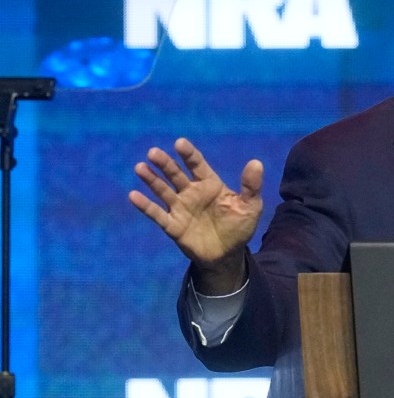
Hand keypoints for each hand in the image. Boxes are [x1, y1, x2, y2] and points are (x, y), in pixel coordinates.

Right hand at [129, 138, 262, 293]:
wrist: (228, 254)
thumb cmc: (239, 226)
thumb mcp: (251, 206)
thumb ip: (251, 186)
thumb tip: (256, 162)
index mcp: (210, 184)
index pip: (197, 165)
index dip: (189, 154)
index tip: (180, 143)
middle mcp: (192, 193)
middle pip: (176, 174)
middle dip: (165, 164)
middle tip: (153, 152)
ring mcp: (180, 208)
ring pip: (163, 191)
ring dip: (152, 180)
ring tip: (140, 167)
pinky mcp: (173, 226)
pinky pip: (157, 214)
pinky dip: (145, 206)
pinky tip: (133, 195)